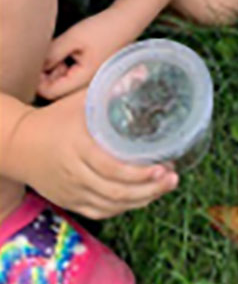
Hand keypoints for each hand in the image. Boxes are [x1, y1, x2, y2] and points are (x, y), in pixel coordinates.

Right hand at [11, 90, 178, 218]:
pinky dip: (122, 208)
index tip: (163, 167)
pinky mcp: (69, 201)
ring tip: (164, 187)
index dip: (139, 174)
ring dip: (140, 200)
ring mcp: (71, 191)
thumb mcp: (81, 100)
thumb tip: (144, 72)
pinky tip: (141, 198)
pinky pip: (99, 212)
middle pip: (116, 192)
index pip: (112, 168)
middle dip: (148, 189)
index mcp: (78, 147)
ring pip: (110, 205)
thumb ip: (112, 88)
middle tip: (172, 179)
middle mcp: (75, 173)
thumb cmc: (54, 118)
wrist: (18, 145)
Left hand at [38, 7, 139, 99]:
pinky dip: (66, 67)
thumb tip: (35, 68)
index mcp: (82, 80)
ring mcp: (90, 81)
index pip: (49, 92)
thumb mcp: (73, 38)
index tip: (40, 61)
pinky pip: (72, 77)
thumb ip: (52, 54)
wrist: (126, 22)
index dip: (38, 79)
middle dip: (48, 74)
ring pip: (63, 84)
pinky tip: (71, 53)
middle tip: (53, 53)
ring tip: (63, 51)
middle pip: (55, 90)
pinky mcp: (92, 74)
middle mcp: (86, 85)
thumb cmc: (102, 29)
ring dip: (56, 70)